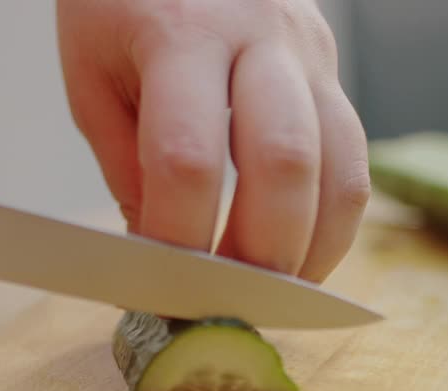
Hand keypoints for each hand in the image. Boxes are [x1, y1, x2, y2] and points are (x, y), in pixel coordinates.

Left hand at [56, 0, 368, 282]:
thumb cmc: (121, 1)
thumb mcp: (93, 76)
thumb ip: (129, 168)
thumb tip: (164, 259)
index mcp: (180, 31)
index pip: (188, 158)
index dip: (176, 238)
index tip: (157, 285)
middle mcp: (260, 35)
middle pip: (284, 164)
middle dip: (259, 254)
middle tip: (227, 303)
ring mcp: (310, 50)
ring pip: (344, 167)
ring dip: (314, 250)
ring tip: (275, 294)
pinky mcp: (333, 67)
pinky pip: (354, 158)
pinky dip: (332, 221)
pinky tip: (299, 252)